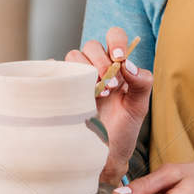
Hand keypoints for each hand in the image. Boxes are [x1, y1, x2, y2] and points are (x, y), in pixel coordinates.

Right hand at [64, 27, 151, 184]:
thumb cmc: (123, 129)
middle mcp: (95, 67)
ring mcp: (76, 78)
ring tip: (98, 95)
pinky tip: (66, 87)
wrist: (104, 155)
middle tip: (111, 86)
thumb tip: (128, 64)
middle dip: (101, 61)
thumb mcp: (138, 106)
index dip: (116, 41)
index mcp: (116, 65)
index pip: (114, 37)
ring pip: (72, 55)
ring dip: (85, 69)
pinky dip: (56, 72)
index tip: (120, 58)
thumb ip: (141, 82)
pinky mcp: (60, 90)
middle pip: (91, 46)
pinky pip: (52, 71)